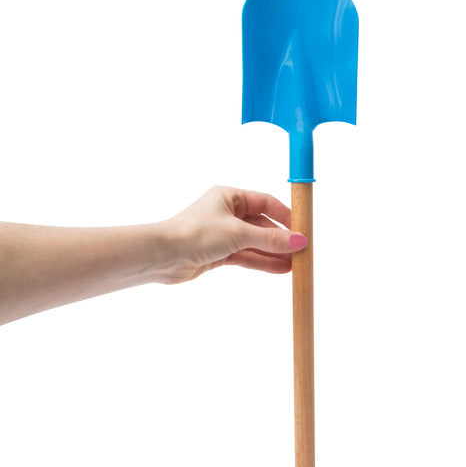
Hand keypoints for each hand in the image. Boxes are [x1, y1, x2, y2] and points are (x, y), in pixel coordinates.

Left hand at [160, 186, 307, 283]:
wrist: (162, 256)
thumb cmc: (196, 233)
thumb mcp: (239, 234)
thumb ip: (271, 239)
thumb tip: (300, 241)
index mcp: (230, 197)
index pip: (266, 203)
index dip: (285, 216)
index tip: (302, 229)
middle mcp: (227, 213)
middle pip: (262, 225)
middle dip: (281, 239)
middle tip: (301, 251)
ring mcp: (223, 234)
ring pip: (255, 243)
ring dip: (274, 253)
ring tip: (296, 264)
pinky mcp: (219, 253)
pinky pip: (246, 256)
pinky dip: (262, 262)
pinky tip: (280, 269)